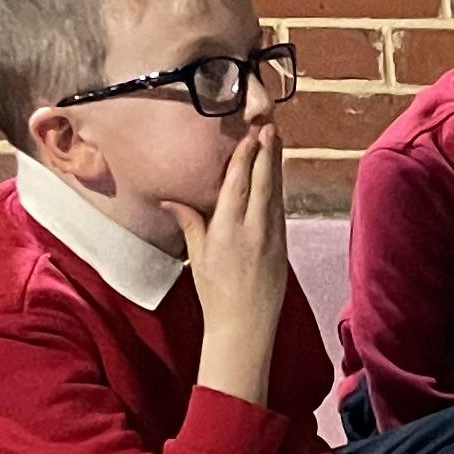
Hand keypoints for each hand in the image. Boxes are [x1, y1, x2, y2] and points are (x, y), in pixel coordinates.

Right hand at [169, 124, 290, 400]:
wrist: (245, 327)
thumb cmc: (216, 294)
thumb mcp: (196, 257)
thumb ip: (189, 223)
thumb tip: (170, 201)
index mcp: (228, 230)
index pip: (237, 184)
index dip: (245, 158)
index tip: (249, 135)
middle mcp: (253, 230)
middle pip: (262, 183)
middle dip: (266, 153)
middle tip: (270, 127)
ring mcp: (272, 238)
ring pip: (275, 194)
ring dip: (275, 167)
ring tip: (275, 142)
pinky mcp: (283, 247)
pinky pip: (280, 211)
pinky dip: (278, 190)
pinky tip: (277, 178)